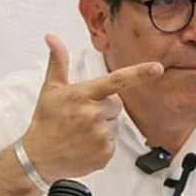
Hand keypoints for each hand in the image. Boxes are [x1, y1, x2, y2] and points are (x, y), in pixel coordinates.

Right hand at [21, 34, 162, 182]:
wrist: (38, 157)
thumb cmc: (45, 121)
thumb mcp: (50, 89)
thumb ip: (58, 61)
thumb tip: (52, 38)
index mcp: (83, 95)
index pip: (116, 80)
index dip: (139, 73)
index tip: (157, 68)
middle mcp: (93, 115)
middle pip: (116, 104)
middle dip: (103, 108)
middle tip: (81, 115)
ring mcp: (100, 136)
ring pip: (114, 124)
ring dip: (102, 126)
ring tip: (81, 131)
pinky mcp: (105, 154)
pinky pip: (113, 142)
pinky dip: (102, 143)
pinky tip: (84, 144)